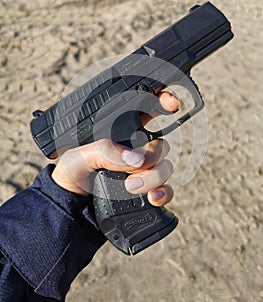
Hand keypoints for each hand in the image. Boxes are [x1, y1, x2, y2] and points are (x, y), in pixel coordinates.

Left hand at [52, 92, 178, 206]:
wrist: (72, 203)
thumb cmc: (73, 172)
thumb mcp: (79, 155)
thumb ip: (104, 152)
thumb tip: (135, 160)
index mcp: (120, 132)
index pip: (147, 111)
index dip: (162, 102)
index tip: (171, 102)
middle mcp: (136, 149)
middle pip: (160, 144)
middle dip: (153, 155)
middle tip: (135, 168)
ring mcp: (143, 170)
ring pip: (165, 167)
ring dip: (154, 177)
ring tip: (132, 187)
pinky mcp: (147, 190)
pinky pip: (167, 189)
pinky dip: (164, 193)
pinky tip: (153, 197)